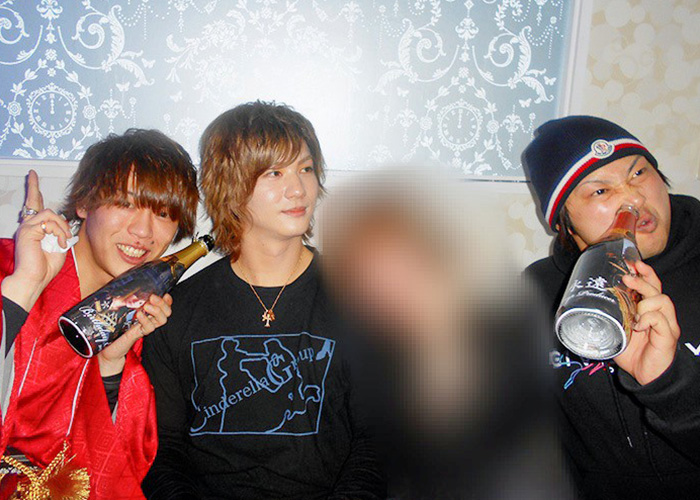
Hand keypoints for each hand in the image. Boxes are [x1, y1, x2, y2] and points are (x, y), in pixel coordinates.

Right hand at [1, 170, 71, 310]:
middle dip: (33, 186)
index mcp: (35, 230)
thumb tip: (65, 227)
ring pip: (49, 213)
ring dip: (62, 227)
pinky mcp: (28, 230)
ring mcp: (26, 227)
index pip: (34, 208)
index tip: (33, 178)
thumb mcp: (58, 247)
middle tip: (32, 174)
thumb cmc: (45, 267)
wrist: (34, 278)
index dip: (34, 192)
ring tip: (63, 240)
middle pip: (34, 202)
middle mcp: (28, 226)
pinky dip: (58, 231)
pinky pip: (49, 222)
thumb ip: (60, 234)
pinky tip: (58, 242)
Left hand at [97, 293, 172, 376]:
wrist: (105, 347)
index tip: (164, 294)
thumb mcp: (118, 307)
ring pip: (162, 320)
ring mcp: (144, 327)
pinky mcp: (138, 334)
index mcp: (146, 311)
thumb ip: (123, 296)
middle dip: (162, 303)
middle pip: (166, 312)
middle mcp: (148, 319)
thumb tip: (121, 279)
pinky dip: (146, 320)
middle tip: (152, 297)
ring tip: (147, 306)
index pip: (164, 306)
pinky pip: (149, 328)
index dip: (167, 300)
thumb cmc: (110, 327)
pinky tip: (139, 315)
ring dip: (156, 311)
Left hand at [615, 260, 680, 384]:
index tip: (632, 263)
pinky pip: (660, 319)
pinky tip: (638, 325)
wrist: (647, 377)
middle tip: (626, 278)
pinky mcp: (668, 336)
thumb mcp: (616, 332)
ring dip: (645, 301)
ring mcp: (666, 324)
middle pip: (656, 289)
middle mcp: (660, 314)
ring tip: (634, 312)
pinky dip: (648, 318)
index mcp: (649, 310)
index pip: (652, 285)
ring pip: (662, 300)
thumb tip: (585, 310)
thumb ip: (608, 319)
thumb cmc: (633, 354)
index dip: (645, 273)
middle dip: (642, 280)